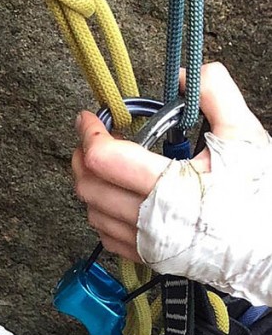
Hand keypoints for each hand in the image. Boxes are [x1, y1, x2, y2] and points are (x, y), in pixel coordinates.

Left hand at [71, 63, 267, 262]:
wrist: (270, 248)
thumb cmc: (259, 195)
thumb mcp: (243, 134)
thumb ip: (216, 94)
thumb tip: (186, 74)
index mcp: (169, 186)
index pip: (105, 159)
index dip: (90, 133)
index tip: (87, 118)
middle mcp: (151, 220)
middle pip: (90, 188)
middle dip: (82, 158)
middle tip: (89, 138)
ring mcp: (147, 243)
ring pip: (94, 214)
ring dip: (89, 187)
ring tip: (99, 165)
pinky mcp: (150, 259)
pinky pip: (107, 238)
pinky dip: (100, 215)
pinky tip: (111, 198)